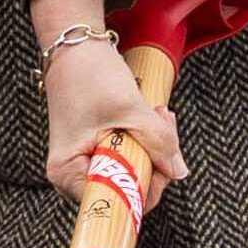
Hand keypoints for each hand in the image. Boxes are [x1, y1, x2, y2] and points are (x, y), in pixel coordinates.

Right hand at [42, 20, 187, 215]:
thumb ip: (159, 143)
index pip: (117, 201)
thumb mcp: (130, 109)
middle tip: (161, 126)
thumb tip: (178, 170)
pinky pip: (131, 155)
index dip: (145, 185)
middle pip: (128, 186)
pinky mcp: (98, 147)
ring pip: (134, 169)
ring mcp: (86, 160)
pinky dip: (146, 138)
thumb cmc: (88, 75)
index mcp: (69, 173)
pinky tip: (148, 116)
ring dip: (153, 145)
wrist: (75, 46)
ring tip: (155, 115)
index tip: (161, 160)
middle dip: (154, 158)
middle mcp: (74, 173)